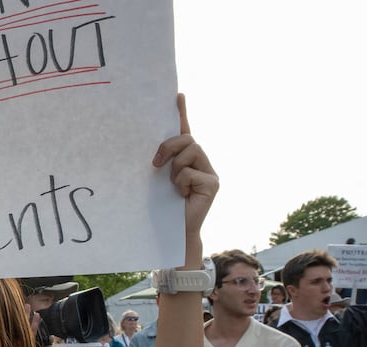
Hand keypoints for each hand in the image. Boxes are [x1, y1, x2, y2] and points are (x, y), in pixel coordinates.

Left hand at [153, 94, 218, 244]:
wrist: (172, 231)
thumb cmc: (162, 205)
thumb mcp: (158, 178)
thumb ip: (162, 160)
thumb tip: (152, 150)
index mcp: (186, 159)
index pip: (184, 132)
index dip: (182, 113)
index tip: (177, 95)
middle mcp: (201, 162)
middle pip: (187, 139)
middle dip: (169, 147)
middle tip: (156, 164)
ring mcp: (209, 172)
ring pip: (190, 152)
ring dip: (175, 169)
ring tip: (174, 187)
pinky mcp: (213, 183)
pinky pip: (191, 172)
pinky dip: (182, 182)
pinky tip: (183, 195)